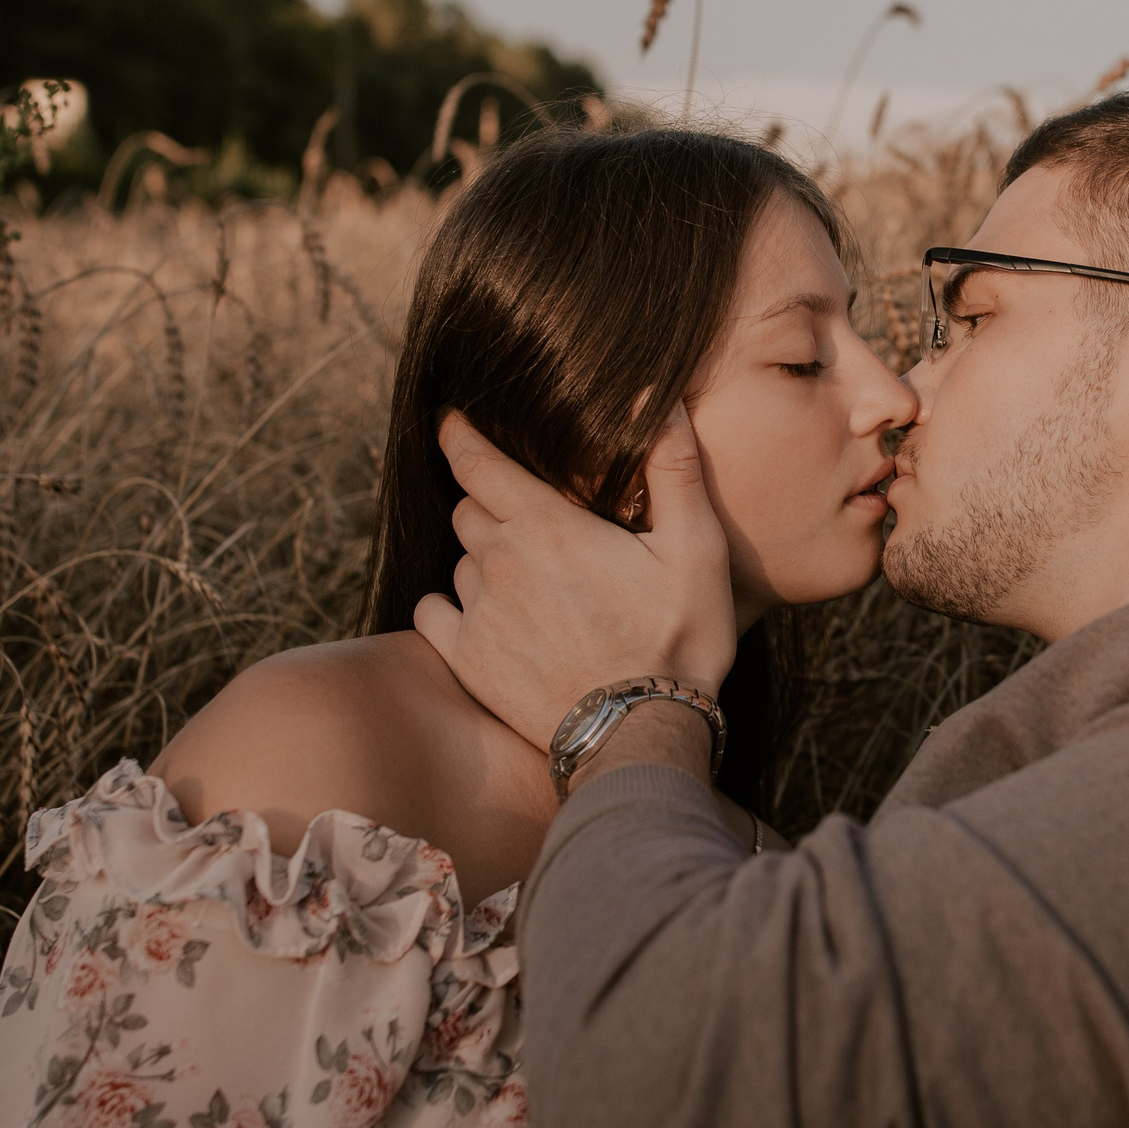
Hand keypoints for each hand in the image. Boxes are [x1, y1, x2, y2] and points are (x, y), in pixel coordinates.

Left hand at [413, 404, 736, 750]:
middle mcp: (499, 562)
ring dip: (482, 559)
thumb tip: (654, 393)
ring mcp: (478, 613)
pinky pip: (433, 612)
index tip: (450, 419)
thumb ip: (673, 465)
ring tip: (526, 578)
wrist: (641, 733)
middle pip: (468, 509)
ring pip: (460, 562)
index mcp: (546, 525)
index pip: (478, 462)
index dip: (460, 435)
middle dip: (488, 502)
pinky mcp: (468, 660)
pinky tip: (483, 614)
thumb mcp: (696, 547)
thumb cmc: (678, 637)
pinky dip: (449, 605)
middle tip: (524, 515)